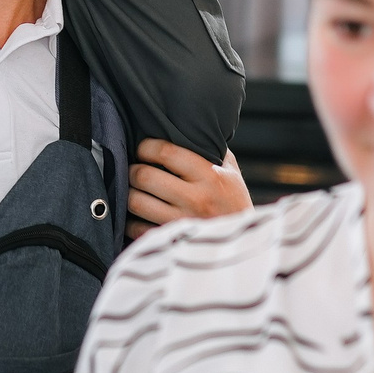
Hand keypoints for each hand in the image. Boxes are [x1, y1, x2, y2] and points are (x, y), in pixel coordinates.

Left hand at [125, 138, 250, 238]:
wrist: (244, 246)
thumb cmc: (234, 202)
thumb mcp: (230, 172)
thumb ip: (211, 150)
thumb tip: (187, 126)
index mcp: (210, 176)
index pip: (166, 152)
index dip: (147, 147)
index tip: (143, 149)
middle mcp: (196, 199)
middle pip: (145, 176)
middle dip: (133, 169)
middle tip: (135, 169)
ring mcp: (182, 223)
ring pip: (136, 202)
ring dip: (129, 193)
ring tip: (133, 190)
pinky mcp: (172, 242)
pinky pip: (137, 229)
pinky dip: (131, 221)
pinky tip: (136, 215)